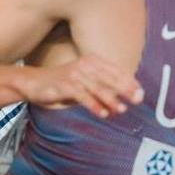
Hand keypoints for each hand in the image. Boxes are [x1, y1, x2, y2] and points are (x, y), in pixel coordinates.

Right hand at [20, 54, 142, 118]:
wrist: (34, 83)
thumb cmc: (63, 85)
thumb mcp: (84, 85)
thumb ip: (101, 90)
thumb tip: (122, 103)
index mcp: (93, 61)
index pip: (116, 70)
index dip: (129, 82)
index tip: (140, 93)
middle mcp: (85, 64)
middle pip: (110, 77)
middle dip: (125, 89)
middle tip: (137, 100)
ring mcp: (75, 73)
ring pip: (98, 87)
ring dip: (110, 99)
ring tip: (121, 109)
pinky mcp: (65, 84)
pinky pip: (83, 96)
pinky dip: (94, 105)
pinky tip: (103, 113)